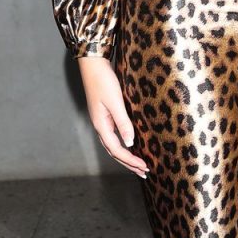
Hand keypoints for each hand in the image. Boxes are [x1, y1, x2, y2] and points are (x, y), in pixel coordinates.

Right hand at [78, 56, 148, 176]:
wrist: (93, 65)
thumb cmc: (103, 81)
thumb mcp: (115, 102)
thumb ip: (122, 123)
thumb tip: (129, 143)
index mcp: (101, 125)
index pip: (117, 149)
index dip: (130, 160)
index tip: (144, 167)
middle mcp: (101, 125)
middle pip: (114, 151)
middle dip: (128, 163)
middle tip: (143, 172)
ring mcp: (102, 121)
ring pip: (114, 145)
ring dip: (126, 156)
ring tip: (138, 164)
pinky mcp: (106, 115)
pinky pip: (114, 136)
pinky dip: (123, 145)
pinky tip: (131, 145)